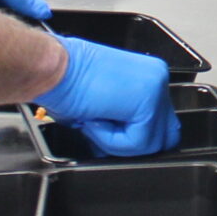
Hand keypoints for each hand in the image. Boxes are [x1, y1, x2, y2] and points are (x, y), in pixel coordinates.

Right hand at [33, 38, 177, 156]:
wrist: (52, 67)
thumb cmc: (66, 82)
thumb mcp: (103, 106)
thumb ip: (125, 124)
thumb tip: (129, 148)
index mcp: (148, 76)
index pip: (160, 123)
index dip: (133, 137)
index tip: (106, 132)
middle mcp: (157, 78)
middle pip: (164, 135)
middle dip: (132, 144)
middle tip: (102, 131)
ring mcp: (156, 87)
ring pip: (151, 143)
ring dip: (117, 142)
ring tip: (94, 121)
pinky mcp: (147, 100)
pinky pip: (138, 143)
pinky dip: (111, 140)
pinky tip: (94, 119)